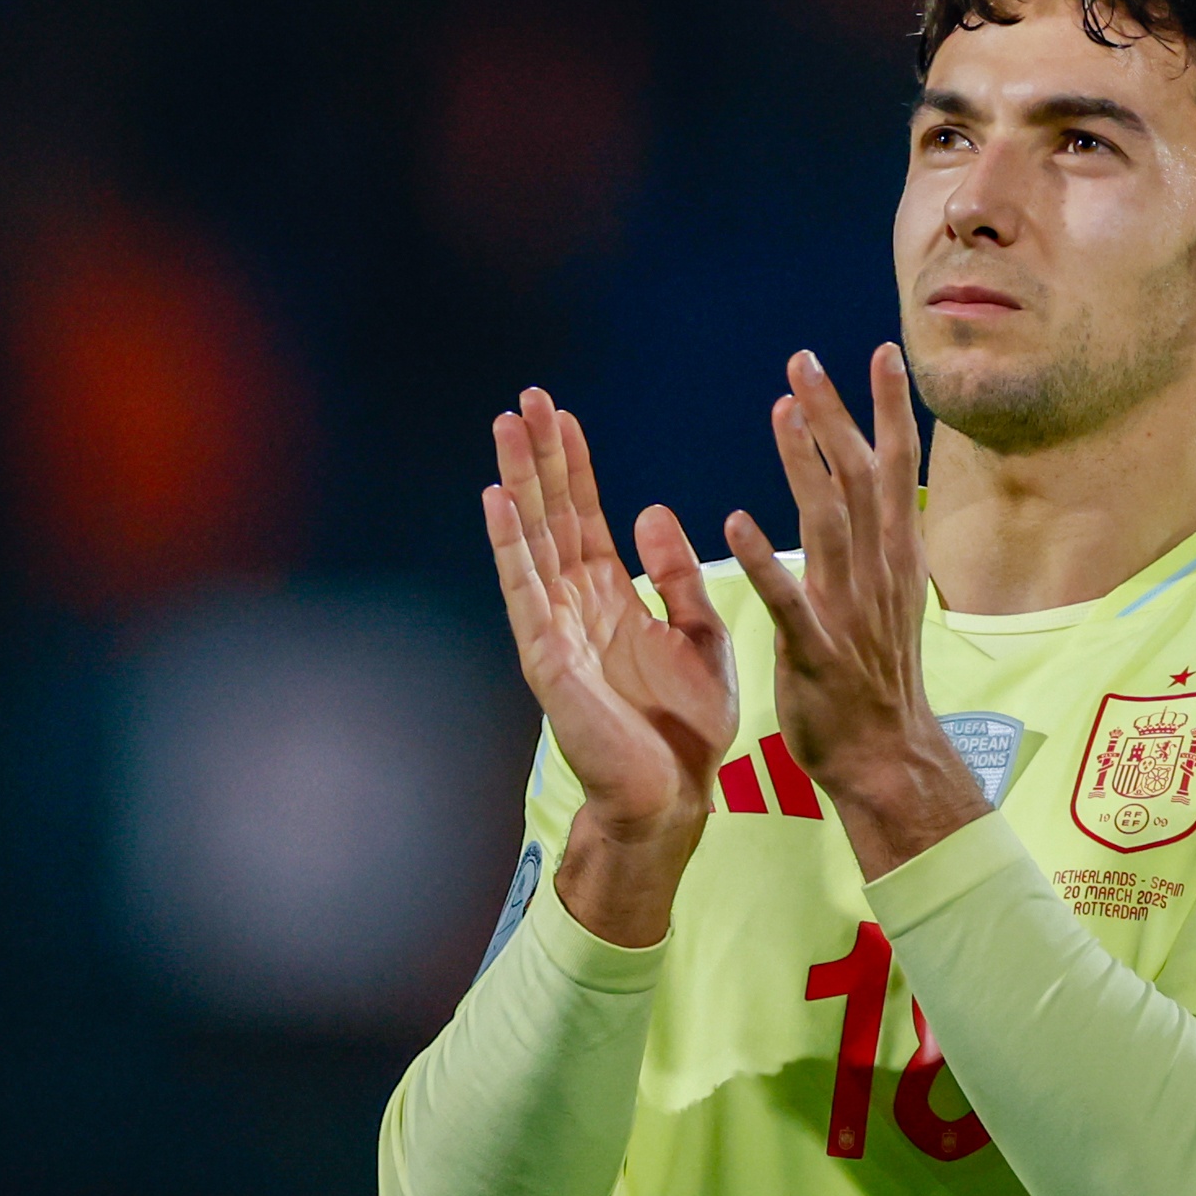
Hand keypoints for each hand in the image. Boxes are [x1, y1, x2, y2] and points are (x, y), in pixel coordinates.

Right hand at [485, 389, 735, 942]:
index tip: (561, 414)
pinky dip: (510, 545)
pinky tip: (497, 500)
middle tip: (525, 397)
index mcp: (610, 598)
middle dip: (537, 456)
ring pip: (530, 540)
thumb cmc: (686, 729)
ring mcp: (555, 630)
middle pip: (549, 515)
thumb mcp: (699, 633)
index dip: (572, 466)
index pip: (583, 516)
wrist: (675, 798)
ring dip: (516, 482)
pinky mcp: (548, 659)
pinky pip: (524, 591)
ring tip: (504, 426)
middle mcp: (574, 606)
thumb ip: (676, 574)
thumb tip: (650, 509)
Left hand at [721, 347, 991, 879]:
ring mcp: (848, 611)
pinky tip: (735, 522)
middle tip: (806, 359)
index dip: (890, 408)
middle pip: (862, 478)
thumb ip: (873, 538)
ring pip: (829, 523)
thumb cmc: (877, 676)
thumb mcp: (886, 596)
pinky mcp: (815, 650)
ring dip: (806, 464)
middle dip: (837, 415)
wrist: (886, 757)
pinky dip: (762, 560)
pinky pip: (786, 599)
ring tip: (782, 409)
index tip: (882, 352)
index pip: (898, 468)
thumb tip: (864, 482)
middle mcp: (878, 573)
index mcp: (895, 558)